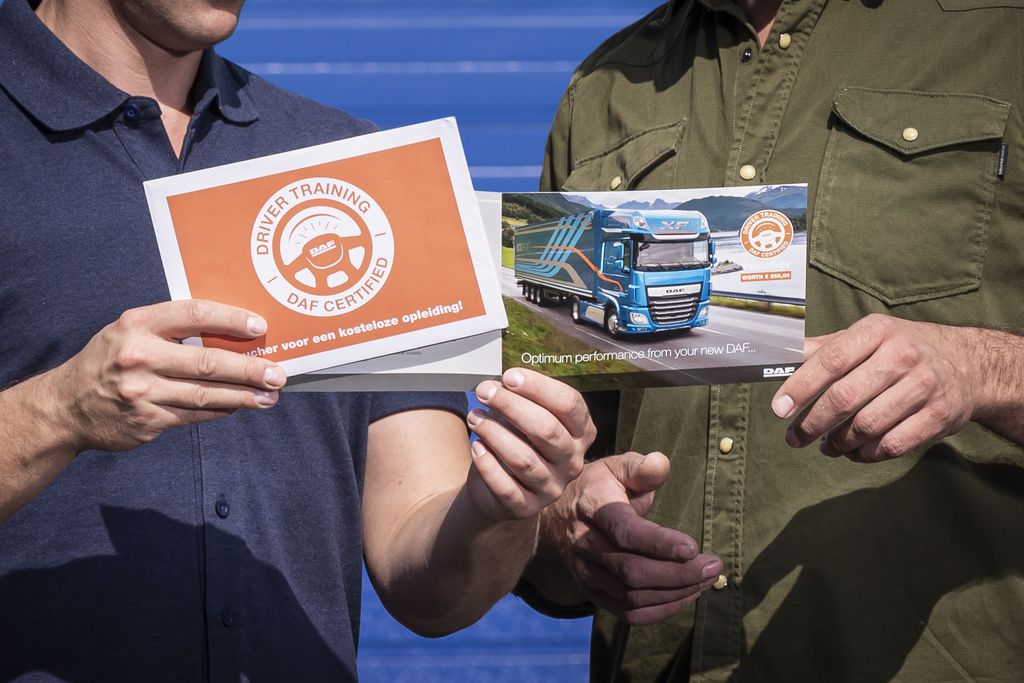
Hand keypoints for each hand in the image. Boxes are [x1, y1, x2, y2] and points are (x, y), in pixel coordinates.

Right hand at [53, 299, 286, 451]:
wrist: (66, 406)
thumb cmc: (111, 359)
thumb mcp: (131, 330)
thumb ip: (172, 328)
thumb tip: (233, 333)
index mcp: (138, 324)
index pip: (194, 314)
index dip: (230, 319)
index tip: (260, 327)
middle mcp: (139, 356)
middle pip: (207, 362)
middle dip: (249, 369)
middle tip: (277, 374)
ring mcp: (143, 392)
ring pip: (206, 394)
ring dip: (243, 397)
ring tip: (269, 396)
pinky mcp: (147, 421)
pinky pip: (194, 415)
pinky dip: (220, 410)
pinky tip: (238, 407)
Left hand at [465, 368, 593, 521]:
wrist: (497, 487)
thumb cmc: (516, 441)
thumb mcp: (525, 417)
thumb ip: (521, 399)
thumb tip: (499, 384)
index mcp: (581, 432)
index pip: (569, 404)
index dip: (539, 387)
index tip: (509, 376)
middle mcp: (573, 461)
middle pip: (546, 429)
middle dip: (511, 406)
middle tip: (484, 392)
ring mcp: (553, 488)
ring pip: (524, 458)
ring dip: (494, 433)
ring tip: (474, 417)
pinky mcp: (527, 507)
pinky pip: (506, 487)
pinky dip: (488, 465)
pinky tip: (476, 447)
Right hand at [542, 451, 720, 624]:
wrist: (560, 515)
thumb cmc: (600, 487)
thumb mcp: (617, 467)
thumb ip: (642, 467)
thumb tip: (662, 465)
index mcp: (592, 506)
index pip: (624, 531)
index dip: (658, 543)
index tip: (693, 547)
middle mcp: (584, 543)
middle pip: (632, 570)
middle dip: (679, 573)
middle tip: (713, 566)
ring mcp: (586, 571)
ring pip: (632, 596)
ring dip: (675, 593)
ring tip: (706, 580)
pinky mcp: (592, 592)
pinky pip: (628, 613)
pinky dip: (661, 610)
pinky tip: (686, 596)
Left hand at [772, 314, 975, 461]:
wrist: (969, 363)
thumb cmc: (903, 349)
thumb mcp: (868, 336)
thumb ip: (826, 348)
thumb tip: (781, 357)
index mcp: (878, 331)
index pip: (831, 360)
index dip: (801, 386)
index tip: (779, 408)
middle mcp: (903, 356)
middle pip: (846, 397)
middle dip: (813, 423)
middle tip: (794, 437)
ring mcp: (924, 387)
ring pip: (867, 425)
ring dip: (838, 442)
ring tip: (825, 445)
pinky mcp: (939, 416)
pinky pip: (893, 445)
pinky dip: (866, 454)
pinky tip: (853, 452)